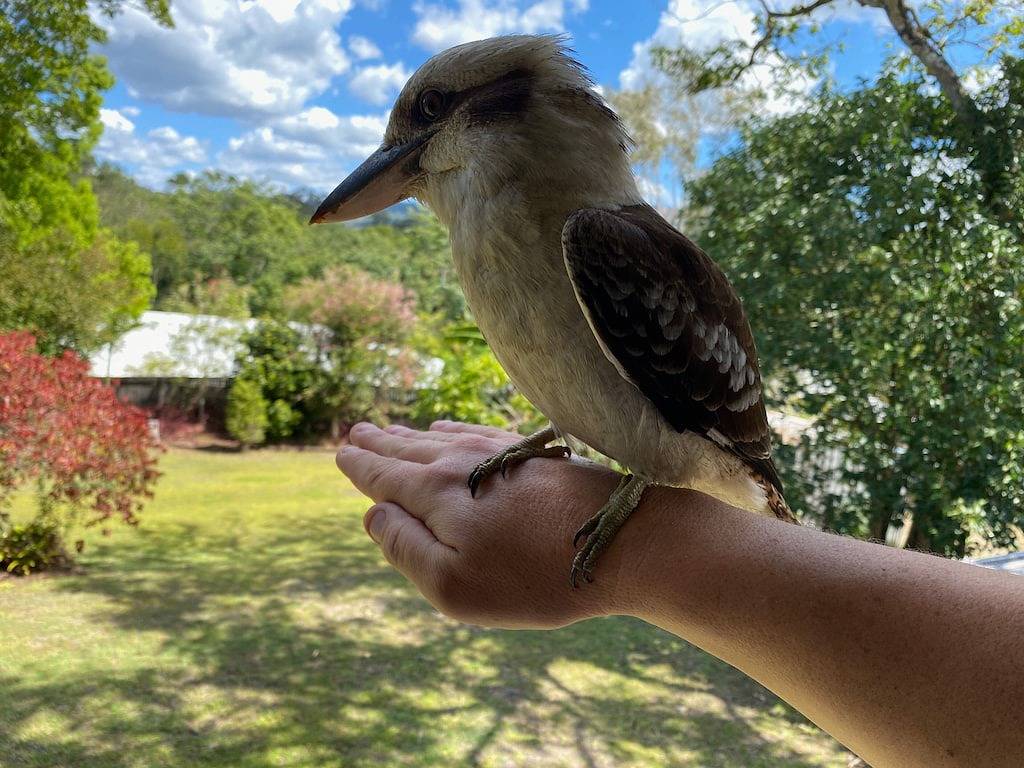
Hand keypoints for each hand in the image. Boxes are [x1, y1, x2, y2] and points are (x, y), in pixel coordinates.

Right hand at [336, 420, 661, 627]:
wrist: (621, 541)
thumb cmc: (533, 576)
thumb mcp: (453, 586)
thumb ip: (405, 549)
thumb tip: (373, 515)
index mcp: (435, 493)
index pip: (384, 476)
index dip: (360, 466)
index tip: (342, 452)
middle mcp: (462, 463)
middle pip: (409, 450)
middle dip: (380, 443)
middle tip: (356, 433)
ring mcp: (499, 454)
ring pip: (440, 439)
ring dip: (411, 436)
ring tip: (391, 432)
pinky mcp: (531, 456)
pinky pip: (475, 434)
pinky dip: (451, 431)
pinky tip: (448, 430)